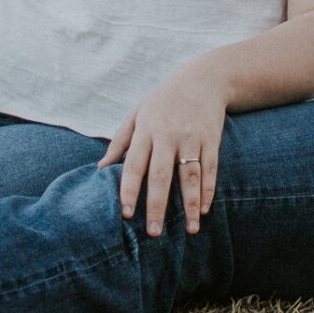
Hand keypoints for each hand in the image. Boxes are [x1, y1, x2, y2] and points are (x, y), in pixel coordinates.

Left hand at [97, 75, 227, 236]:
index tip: (126, 214)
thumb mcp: (137, 114)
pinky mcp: (211, 140)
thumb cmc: (163, 100)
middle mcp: (168, 135)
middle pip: (161, 175)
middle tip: (154, 233)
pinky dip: (208, 190)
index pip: (135, 165)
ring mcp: (192, 138)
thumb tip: (101, 169)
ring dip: (190, 205)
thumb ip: (120, 141)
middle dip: (158, 206)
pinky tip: (204, 210)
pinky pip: (210, 169)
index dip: (130, 190)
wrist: (203, 79)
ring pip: (190, 177)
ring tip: (190, 230)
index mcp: (146, 130)